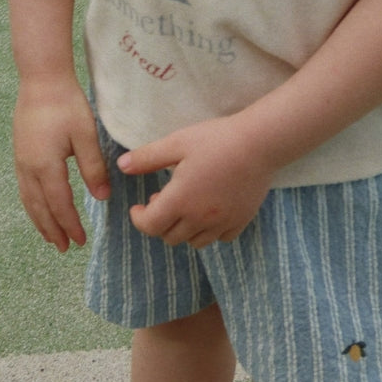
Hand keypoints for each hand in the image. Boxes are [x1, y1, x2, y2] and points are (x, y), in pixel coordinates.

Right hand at [13, 80, 110, 252]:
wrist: (41, 80)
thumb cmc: (66, 105)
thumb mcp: (85, 135)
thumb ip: (93, 168)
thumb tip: (102, 198)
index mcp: (46, 166)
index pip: (59, 205)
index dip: (70, 225)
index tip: (81, 241)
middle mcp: (29, 168)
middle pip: (40, 208)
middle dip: (52, 230)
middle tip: (65, 248)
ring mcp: (21, 161)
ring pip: (28, 200)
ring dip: (40, 221)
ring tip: (50, 236)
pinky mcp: (20, 153)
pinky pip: (24, 188)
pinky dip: (32, 205)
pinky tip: (39, 207)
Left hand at [117, 116, 273, 248]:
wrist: (259, 143)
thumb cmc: (215, 139)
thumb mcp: (176, 142)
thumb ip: (147, 158)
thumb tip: (122, 166)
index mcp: (180, 201)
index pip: (150, 226)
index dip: (139, 219)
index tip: (137, 207)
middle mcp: (200, 219)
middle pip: (170, 237)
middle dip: (159, 222)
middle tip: (160, 200)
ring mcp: (222, 223)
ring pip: (194, 242)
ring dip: (183, 229)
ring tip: (184, 205)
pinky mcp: (241, 221)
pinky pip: (220, 238)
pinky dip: (209, 230)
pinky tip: (209, 210)